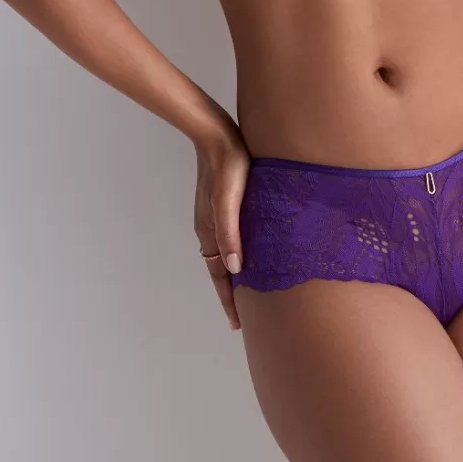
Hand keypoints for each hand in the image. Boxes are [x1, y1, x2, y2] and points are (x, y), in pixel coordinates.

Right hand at [193, 123, 251, 331]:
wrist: (217, 136)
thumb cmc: (227, 167)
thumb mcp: (228, 201)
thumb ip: (230, 233)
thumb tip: (235, 268)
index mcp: (210, 232)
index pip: (220, 276)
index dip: (229, 300)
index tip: (237, 325)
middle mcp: (210, 228)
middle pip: (221, 269)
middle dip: (232, 293)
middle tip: (246, 316)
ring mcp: (217, 217)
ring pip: (227, 254)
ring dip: (236, 274)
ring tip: (251, 291)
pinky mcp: (226, 204)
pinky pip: (231, 238)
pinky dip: (240, 253)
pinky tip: (252, 252)